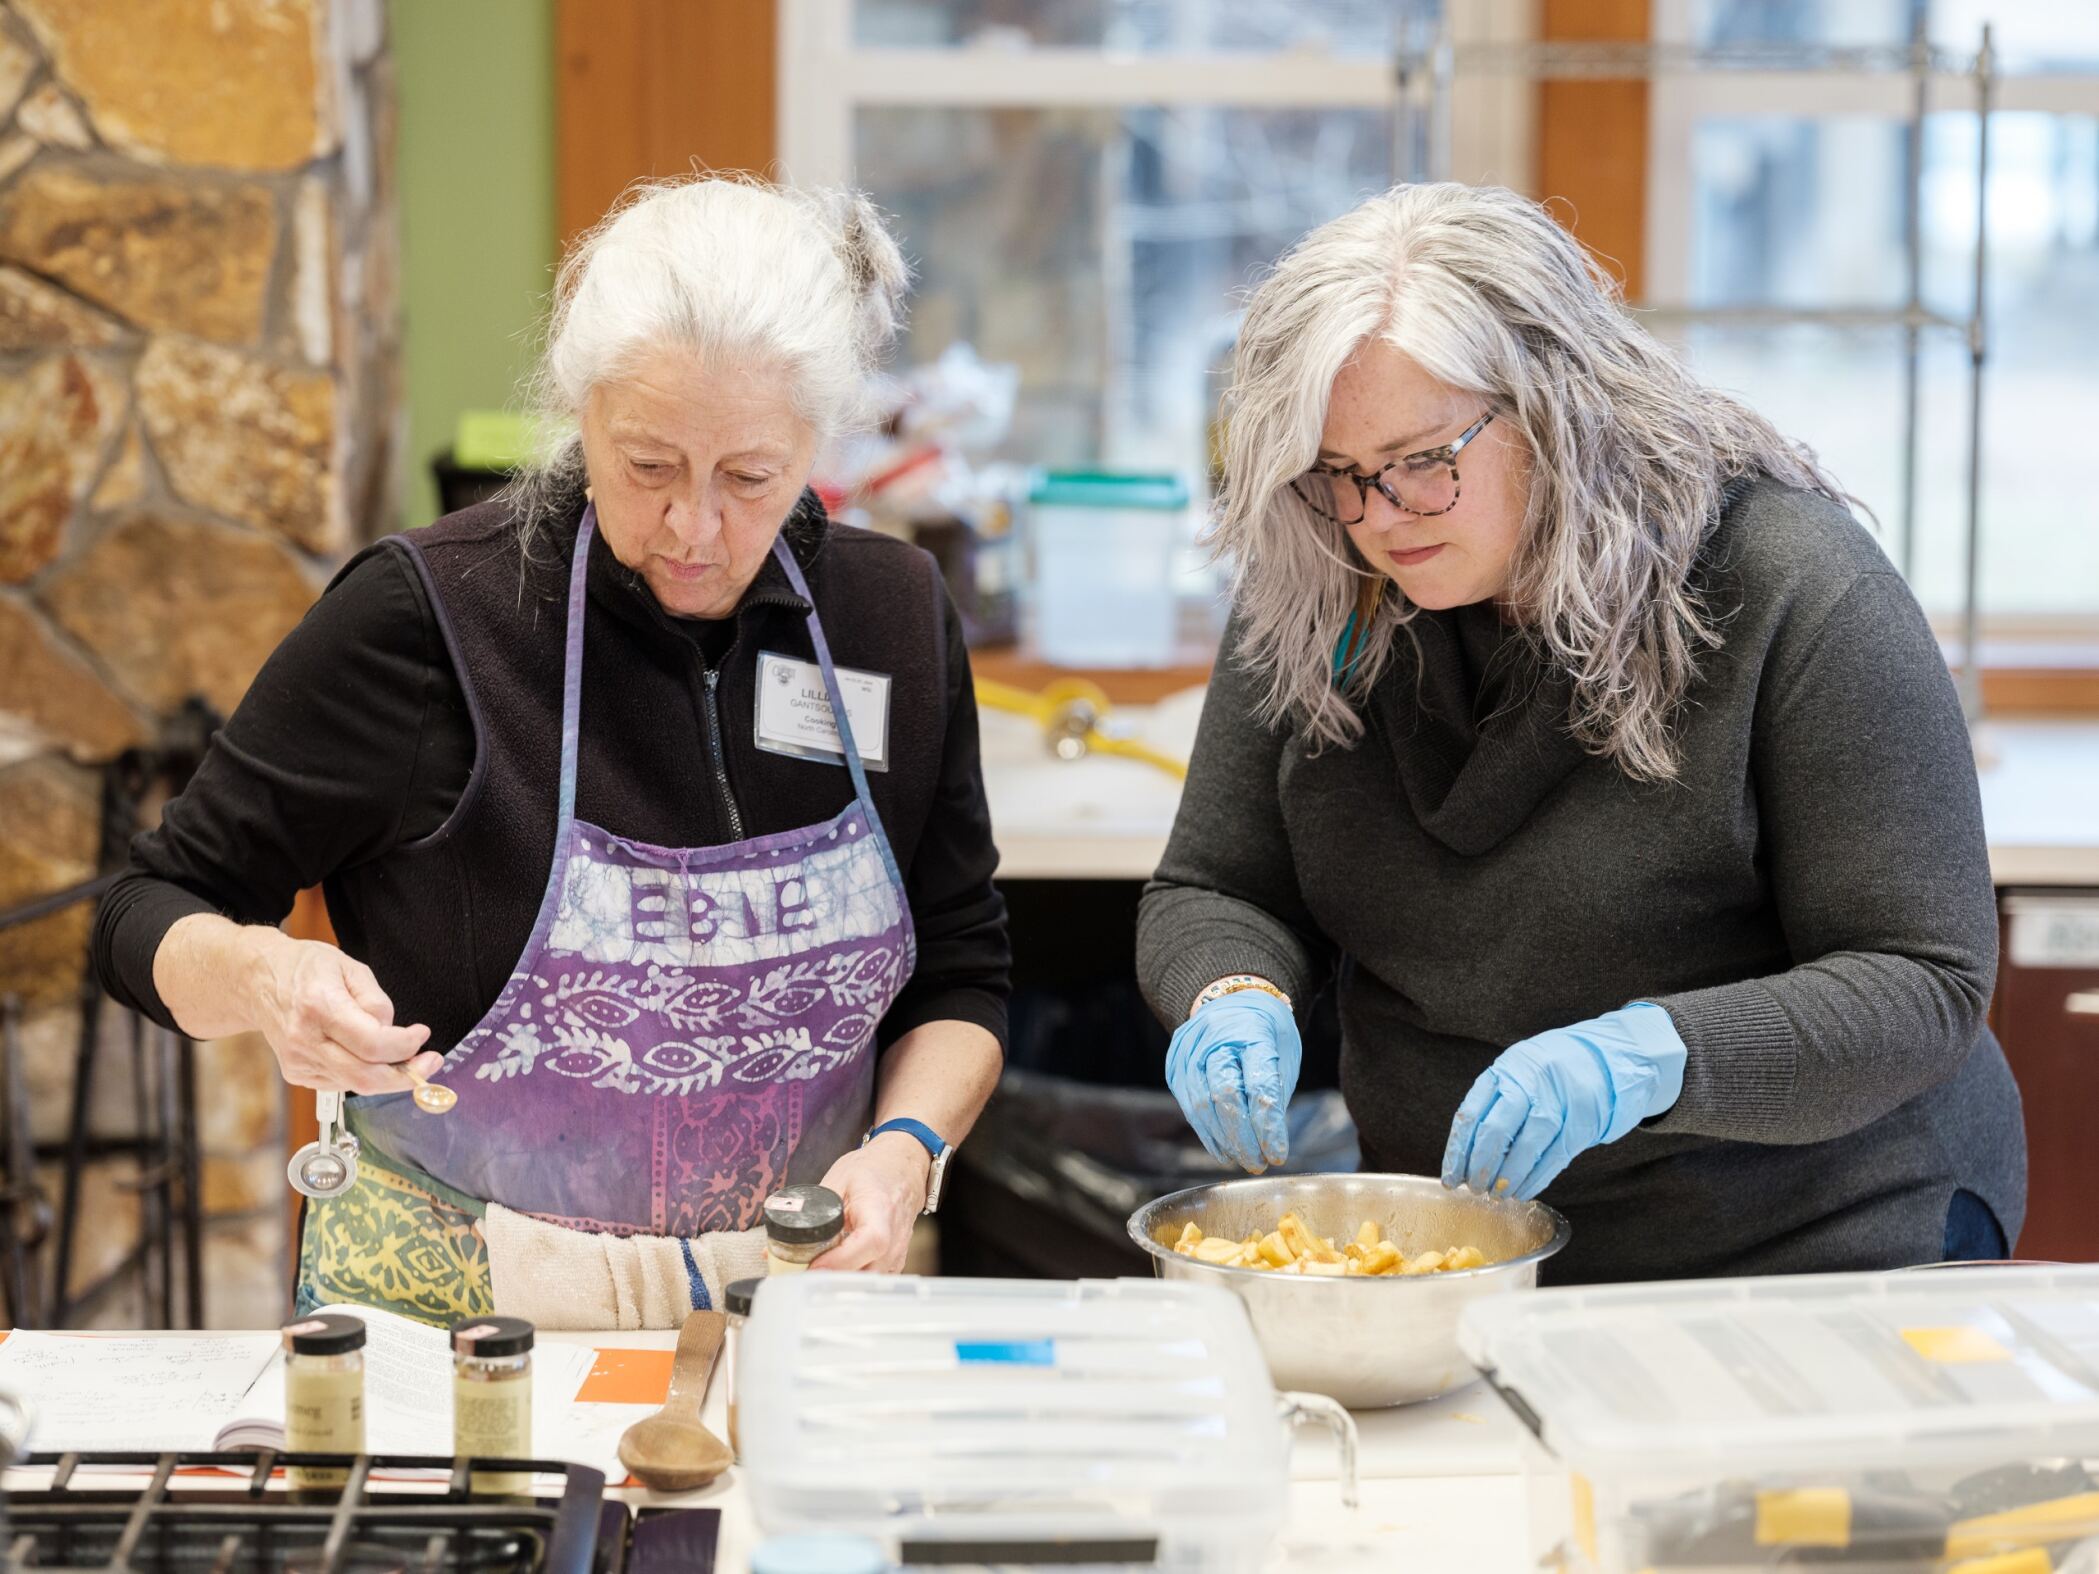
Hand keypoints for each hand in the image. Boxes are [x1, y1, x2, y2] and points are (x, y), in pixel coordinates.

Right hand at [248, 931, 440, 1094]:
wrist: (260, 980)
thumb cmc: (305, 968)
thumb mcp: (350, 967)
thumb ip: (375, 1001)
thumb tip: (391, 1031)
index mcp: (319, 1007)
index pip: (371, 1044)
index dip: (405, 1046)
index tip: (422, 1034)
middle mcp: (305, 1039)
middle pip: (365, 1077)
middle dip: (406, 1075)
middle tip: (430, 1063)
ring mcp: (298, 1061)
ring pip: (355, 1086)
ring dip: (390, 1077)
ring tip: (408, 1059)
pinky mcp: (297, 1073)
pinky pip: (342, 1083)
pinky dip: (365, 1075)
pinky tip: (372, 1057)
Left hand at [810, 1133, 927, 1272]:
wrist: (902, 1171)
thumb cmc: (871, 1172)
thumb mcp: (837, 1180)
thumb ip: (813, 1209)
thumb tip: (775, 1234)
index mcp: (880, 1209)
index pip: (870, 1242)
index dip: (840, 1259)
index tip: (812, 1266)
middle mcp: (895, 1236)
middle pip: (868, 1271)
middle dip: (833, 1279)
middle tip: (801, 1276)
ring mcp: (897, 1253)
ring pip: (868, 1282)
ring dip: (841, 1284)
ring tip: (813, 1276)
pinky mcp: (894, 1263)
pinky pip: (872, 1281)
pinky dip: (851, 1282)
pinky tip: (833, 1273)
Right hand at [1165, 987, 1301, 1172]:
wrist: (1226, 997)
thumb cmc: (1263, 1029)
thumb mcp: (1282, 1052)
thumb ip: (1274, 1091)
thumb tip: (1271, 1141)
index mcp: (1251, 1030)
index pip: (1259, 1083)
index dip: (1268, 1125)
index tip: (1279, 1154)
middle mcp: (1214, 1037)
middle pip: (1224, 1094)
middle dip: (1243, 1137)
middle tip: (1259, 1163)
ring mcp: (1188, 1051)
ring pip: (1201, 1105)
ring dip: (1224, 1141)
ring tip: (1244, 1160)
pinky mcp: (1174, 1066)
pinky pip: (1189, 1106)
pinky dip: (1207, 1133)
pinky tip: (1224, 1151)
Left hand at [1441, 1003, 1686, 1200]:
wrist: (1605, 1057)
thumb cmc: (1550, 1069)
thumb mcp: (1517, 1071)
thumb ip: (1494, 1102)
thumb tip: (1466, 1154)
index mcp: (1506, 1070)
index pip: (1471, 1114)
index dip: (1458, 1151)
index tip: (1450, 1177)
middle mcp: (1530, 1084)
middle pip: (1495, 1132)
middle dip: (1480, 1168)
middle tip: (1474, 1189)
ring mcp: (1558, 1103)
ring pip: (1525, 1149)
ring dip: (1507, 1179)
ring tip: (1496, 1195)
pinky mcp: (1582, 1123)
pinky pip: (1553, 1158)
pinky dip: (1535, 1179)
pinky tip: (1522, 1192)